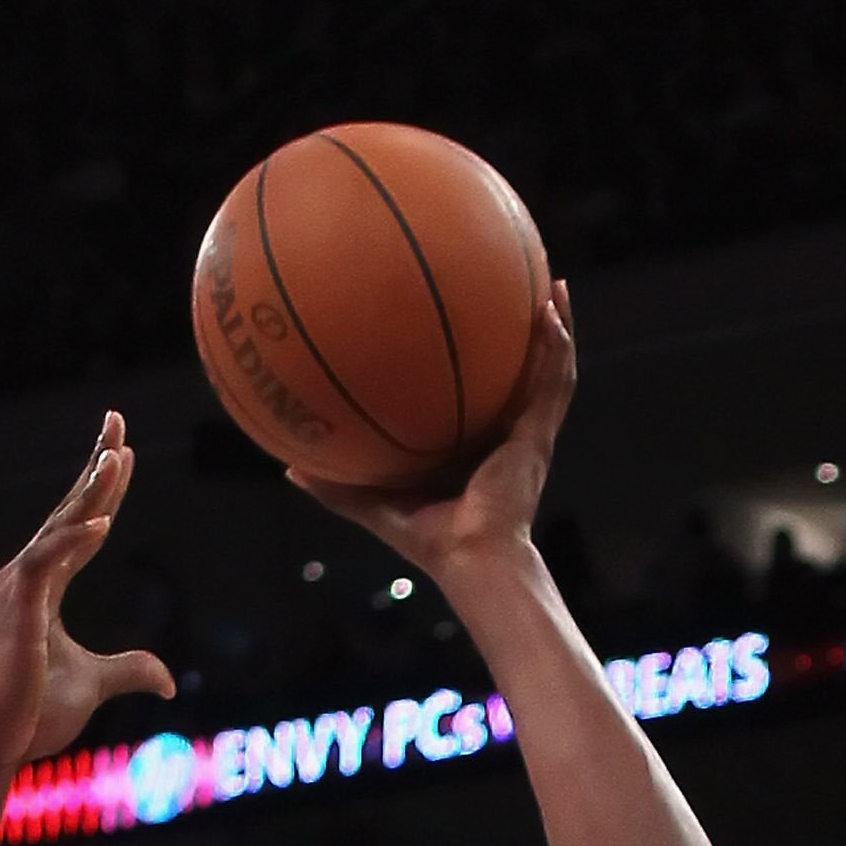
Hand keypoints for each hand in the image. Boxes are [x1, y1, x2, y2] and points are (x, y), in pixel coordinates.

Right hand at [0, 413, 174, 773]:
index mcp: (37, 593)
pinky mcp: (15, 611)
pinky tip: (102, 522)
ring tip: (118, 456)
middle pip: (66, 512)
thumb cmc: (27, 719)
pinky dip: (73, 540)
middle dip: (94, 466)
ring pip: (58, 528)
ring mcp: (13, 592)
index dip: (100, 492)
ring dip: (89, 491)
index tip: (121, 454)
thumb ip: (128, 671)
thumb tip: (167, 679)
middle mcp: (21, 581)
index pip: (76, 530)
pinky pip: (46, 562)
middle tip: (117, 422)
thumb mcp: (92, 687)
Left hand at [289, 287, 575, 589]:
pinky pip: (554, 385)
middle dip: (524, 335)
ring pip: (549, 372)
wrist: (469, 560)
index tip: (467, 325)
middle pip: (519, 376)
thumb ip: (337, 486)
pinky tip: (552, 312)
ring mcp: (528, 437)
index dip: (479, 365)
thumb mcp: (374, 504)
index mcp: (476, 449)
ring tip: (554, 284)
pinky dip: (557, 349)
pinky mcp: (538, 439)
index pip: (480, 398)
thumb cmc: (428, 541)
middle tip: (521, 288)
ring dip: (554, 330)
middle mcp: (507, 438)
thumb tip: (289, 468)